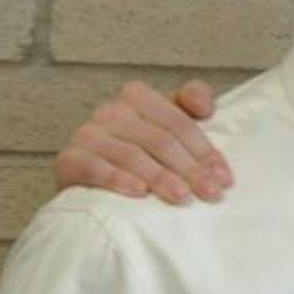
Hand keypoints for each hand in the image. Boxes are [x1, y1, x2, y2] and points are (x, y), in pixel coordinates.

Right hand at [53, 80, 229, 204]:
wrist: (88, 181)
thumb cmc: (140, 152)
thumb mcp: (166, 126)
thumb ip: (191, 105)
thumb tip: (204, 106)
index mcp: (138, 96)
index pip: (179, 123)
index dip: (205, 151)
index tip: (225, 178)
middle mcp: (110, 110)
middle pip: (160, 141)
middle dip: (190, 169)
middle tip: (211, 193)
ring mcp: (87, 134)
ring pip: (133, 155)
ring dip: (161, 178)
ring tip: (183, 197)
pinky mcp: (69, 159)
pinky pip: (95, 168)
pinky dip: (118, 180)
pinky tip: (139, 193)